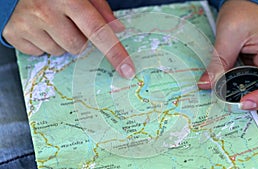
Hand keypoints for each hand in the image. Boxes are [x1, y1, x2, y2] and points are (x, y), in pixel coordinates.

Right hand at [3, 0, 134, 78]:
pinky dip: (43, 44)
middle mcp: (46, 11)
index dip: (114, 52)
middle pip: (78, 46)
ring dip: (61, 41)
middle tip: (68, 22)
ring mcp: (27, 24)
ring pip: (60, 52)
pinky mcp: (13, 34)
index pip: (98, 30)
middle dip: (79, 38)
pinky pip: (40, 53)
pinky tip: (38, 28)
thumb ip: (100, 8)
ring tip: (51, 22)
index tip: (127, 69)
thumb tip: (118, 29)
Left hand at [198, 0, 257, 109]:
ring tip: (223, 98)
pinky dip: (234, 86)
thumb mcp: (228, 35)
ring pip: (255, 87)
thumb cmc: (244, 10)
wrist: (245, 1)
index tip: (245, 103)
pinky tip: (223, 89)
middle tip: (230, 106)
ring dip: (241, 94)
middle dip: (251, 101)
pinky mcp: (251, 64)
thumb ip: (218, 61)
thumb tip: (206, 84)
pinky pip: (245, 80)